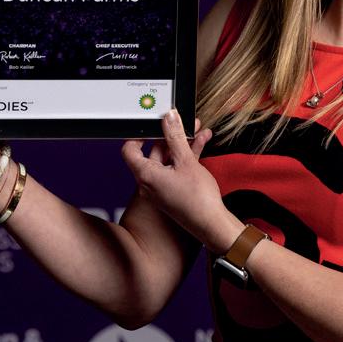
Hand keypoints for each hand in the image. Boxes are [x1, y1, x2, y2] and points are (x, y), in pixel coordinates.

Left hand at [122, 110, 242, 253]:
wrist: (212, 223)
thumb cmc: (197, 199)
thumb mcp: (186, 160)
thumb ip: (175, 136)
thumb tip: (169, 118)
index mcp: (146, 175)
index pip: (130, 150)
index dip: (139, 134)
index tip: (152, 124)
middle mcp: (149, 182)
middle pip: (153, 152)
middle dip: (169, 135)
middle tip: (180, 122)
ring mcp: (162, 187)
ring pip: (168, 159)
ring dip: (182, 143)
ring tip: (196, 129)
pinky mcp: (173, 190)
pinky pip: (176, 168)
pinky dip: (187, 155)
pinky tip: (201, 142)